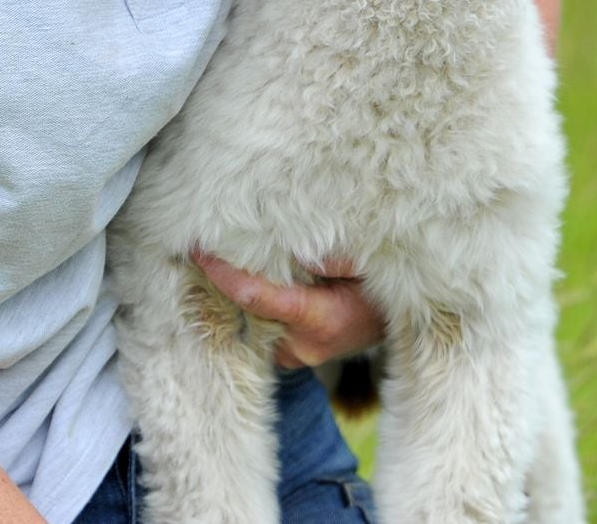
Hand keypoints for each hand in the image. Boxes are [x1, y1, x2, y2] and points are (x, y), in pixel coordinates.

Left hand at [191, 251, 384, 368]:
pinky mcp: (290, 354)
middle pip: (247, 310)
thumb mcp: (368, 266)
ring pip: (251, 319)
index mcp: (320, 321)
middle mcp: (301, 346)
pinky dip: (249, 301)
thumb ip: (335, 258)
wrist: (397, 324)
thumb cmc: (383, 290)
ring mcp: (295, 355)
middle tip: (199, 242)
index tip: (199, 251)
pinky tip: (240, 273)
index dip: (225, 275)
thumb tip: (297, 251)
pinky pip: (260, 325)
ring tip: (216, 253)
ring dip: (236, 290)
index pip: (258, 298)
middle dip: (224, 279)